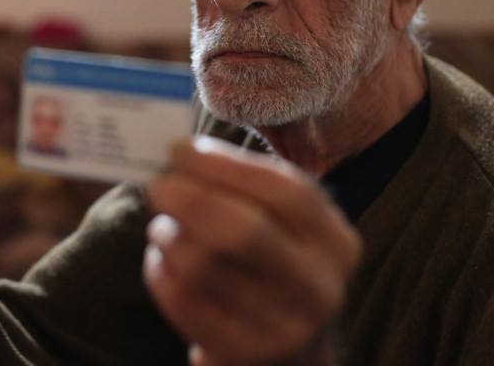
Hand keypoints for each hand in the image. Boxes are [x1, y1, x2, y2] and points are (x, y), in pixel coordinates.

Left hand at [144, 136, 360, 365]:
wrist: (287, 354)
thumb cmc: (275, 269)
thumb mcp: (285, 229)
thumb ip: (246, 189)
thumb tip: (181, 152)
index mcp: (336, 243)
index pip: (287, 193)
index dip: (228, 167)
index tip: (180, 149)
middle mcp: (319, 288)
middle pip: (246, 231)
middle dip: (192, 199)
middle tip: (157, 184)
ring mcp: (283, 328)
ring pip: (205, 267)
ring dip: (169, 237)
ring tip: (161, 227)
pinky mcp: (242, 353)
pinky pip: (184, 301)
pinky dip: (160, 272)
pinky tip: (161, 260)